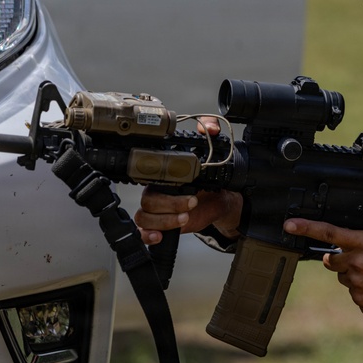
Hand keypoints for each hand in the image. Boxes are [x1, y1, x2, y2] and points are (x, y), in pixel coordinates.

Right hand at [133, 116, 242, 245]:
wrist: (219, 201)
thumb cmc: (210, 180)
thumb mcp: (213, 155)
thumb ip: (210, 134)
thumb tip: (209, 126)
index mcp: (163, 175)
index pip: (149, 177)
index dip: (164, 184)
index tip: (185, 188)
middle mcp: (157, 192)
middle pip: (148, 201)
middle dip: (171, 205)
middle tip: (192, 203)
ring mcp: (157, 211)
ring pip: (144, 217)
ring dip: (165, 221)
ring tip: (185, 217)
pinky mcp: (161, 226)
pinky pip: (143, 232)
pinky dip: (148, 236)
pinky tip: (160, 237)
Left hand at [283, 177, 362, 332]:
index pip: (330, 233)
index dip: (306, 227)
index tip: (290, 224)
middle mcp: (358, 264)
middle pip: (332, 259)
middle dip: (342, 257)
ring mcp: (357, 285)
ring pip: (342, 277)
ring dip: (353, 273)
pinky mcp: (360, 302)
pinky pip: (352, 293)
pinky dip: (362, 290)